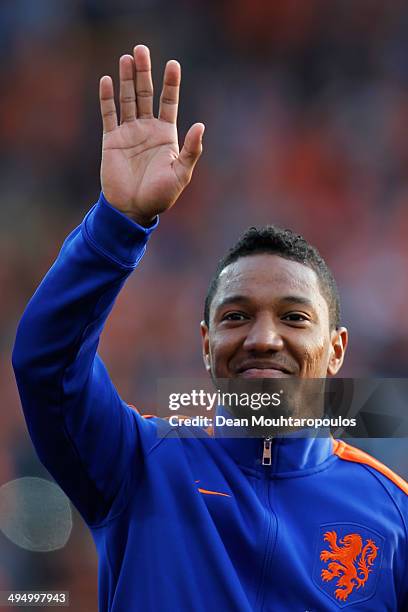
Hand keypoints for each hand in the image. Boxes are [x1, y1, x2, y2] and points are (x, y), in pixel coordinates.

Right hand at [99, 45, 203, 225]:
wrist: (132, 210)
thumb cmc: (160, 196)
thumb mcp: (180, 174)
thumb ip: (190, 150)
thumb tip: (200, 126)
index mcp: (166, 135)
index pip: (168, 103)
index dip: (170, 84)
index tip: (172, 64)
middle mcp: (147, 130)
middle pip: (146, 94)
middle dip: (144, 72)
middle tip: (141, 49)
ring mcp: (129, 133)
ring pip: (127, 99)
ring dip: (127, 79)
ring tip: (126, 58)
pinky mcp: (111, 140)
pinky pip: (109, 115)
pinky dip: (107, 98)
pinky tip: (106, 80)